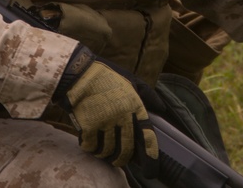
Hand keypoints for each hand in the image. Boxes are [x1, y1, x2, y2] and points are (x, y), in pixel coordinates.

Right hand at [56, 50, 158, 167]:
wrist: (79, 74)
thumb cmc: (106, 76)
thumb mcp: (132, 80)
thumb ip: (148, 95)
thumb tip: (163, 109)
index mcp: (135, 106)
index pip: (147, 137)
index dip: (150, 156)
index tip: (151, 169)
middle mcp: (122, 117)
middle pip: (126, 150)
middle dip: (123, 159)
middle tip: (119, 161)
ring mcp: (104, 123)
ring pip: (108, 151)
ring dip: (105, 154)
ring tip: (102, 150)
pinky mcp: (88, 127)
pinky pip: (91, 147)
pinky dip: (91, 148)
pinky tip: (89, 143)